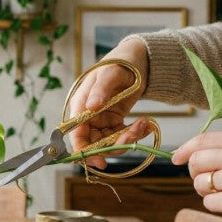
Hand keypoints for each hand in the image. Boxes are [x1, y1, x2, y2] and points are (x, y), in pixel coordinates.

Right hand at [68, 38, 151, 168]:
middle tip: (133, 135)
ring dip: (127, 139)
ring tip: (143, 124)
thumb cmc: (121, 62)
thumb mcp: (111, 73)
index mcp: (81, 104)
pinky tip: (145, 123)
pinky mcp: (113, 121)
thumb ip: (100, 89)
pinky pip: (121, 136)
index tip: (99, 161)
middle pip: (93, 143)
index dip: (84, 150)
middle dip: (113, 146)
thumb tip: (90, 106)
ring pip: (109, 143)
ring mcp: (101, 120)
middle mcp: (88, 115)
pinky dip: (134, 134)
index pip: (76, 133)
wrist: (137, 60)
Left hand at [172, 131, 221, 221]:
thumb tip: (184, 155)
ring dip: (207, 192)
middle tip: (212, 182)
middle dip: (197, 174)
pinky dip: (216, 206)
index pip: (202, 139)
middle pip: (196, 161)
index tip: (175, 159)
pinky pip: (207, 202)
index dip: (185, 150)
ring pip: (199, 183)